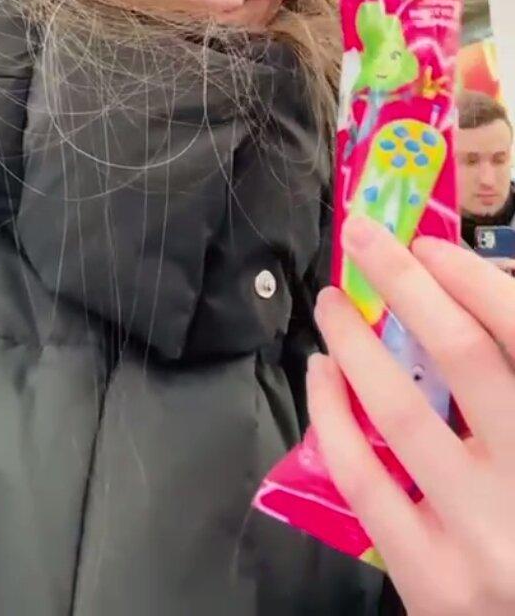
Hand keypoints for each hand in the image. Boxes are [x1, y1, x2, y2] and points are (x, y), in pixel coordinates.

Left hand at [307, 216, 514, 615]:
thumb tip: (459, 298)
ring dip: (357, 342)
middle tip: (362, 237)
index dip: (473, 281)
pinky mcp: (432, 582)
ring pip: (403, 412)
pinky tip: (322, 374)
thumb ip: (510, 375)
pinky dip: (333, 416)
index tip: (429, 247)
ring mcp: (483, 536)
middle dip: (406, 283)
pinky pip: (364, 480)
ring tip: (330, 303)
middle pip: (464, 357)